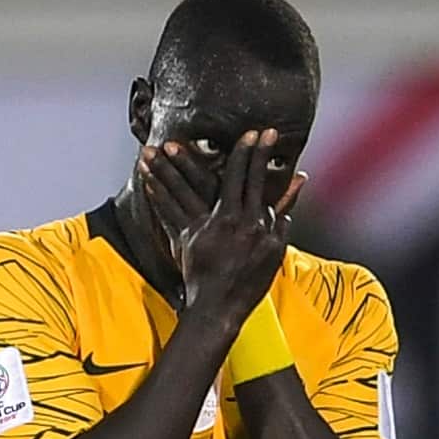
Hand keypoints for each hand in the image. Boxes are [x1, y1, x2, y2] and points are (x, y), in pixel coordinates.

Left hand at [141, 129, 295, 327]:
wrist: (221, 307)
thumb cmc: (249, 283)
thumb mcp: (274, 254)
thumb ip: (280, 224)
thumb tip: (289, 201)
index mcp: (252, 222)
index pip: (255, 179)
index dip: (257, 154)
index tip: (261, 133)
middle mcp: (228, 220)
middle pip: (223, 177)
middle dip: (218, 151)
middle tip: (202, 131)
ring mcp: (205, 228)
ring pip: (187, 191)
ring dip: (172, 167)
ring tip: (160, 146)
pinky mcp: (187, 239)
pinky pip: (170, 211)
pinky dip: (159, 194)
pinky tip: (149, 178)